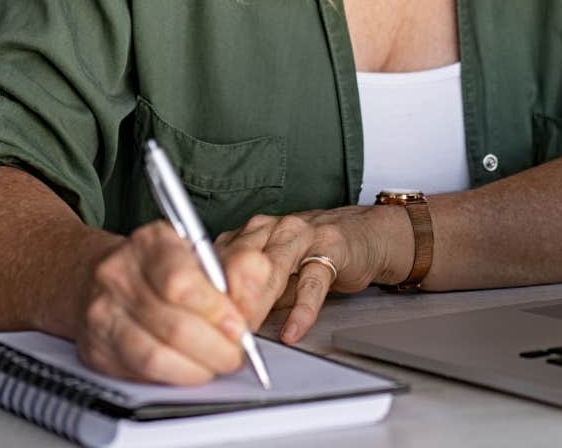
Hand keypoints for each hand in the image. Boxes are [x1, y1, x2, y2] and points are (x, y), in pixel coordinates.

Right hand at [71, 220, 275, 384]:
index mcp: (150, 243)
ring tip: (215, 363)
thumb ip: (237, 271)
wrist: (103, 276)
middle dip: (216, 348)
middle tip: (235, 353)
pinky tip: (189, 368)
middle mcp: (119, 275)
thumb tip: (253, 300)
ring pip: (155, 356)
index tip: (239, 326)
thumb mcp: (201, 254)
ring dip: (197, 368)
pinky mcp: (96, 348)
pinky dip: (173, 377)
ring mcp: (103, 313)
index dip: (216, 312)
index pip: (181, 283)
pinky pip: (140, 374)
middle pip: (173, 326)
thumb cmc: (161, 267)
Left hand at [216, 207, 408, 343]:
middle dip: (228, 300)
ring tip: (249, 332)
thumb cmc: (311, 256)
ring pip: (272, 267)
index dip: (207, 293)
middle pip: (240, 262)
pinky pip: (313, 282)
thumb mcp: (272, 274)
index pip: (218, 260)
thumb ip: (247, 293)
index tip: (199, 322)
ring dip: (258, 302)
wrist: (361, 235)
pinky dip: (302, 310)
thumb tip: (218, 326)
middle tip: (220, 332)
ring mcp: (301, 235)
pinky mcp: (331, 249)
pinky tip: (293, 330)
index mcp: (249, 233)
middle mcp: (271, 228)